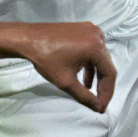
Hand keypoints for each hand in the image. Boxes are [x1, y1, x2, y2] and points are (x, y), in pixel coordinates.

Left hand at [0, 22, 115, 112]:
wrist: (27, 39)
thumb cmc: (46, 59)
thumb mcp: (66, 82)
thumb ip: (85, 97)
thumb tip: (99, 108)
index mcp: (96, 46)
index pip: (110, 73)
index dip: (107, 92)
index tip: (102, 107)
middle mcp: (98, 35)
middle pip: (106, 65)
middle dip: (101, 85)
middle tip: (97, 102)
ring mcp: (90, 29)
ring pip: (98, 57)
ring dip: (95, 74)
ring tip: (87, 90)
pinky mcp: (82, 29)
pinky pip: (91, 49)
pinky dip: (88, 63)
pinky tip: (81, 75)